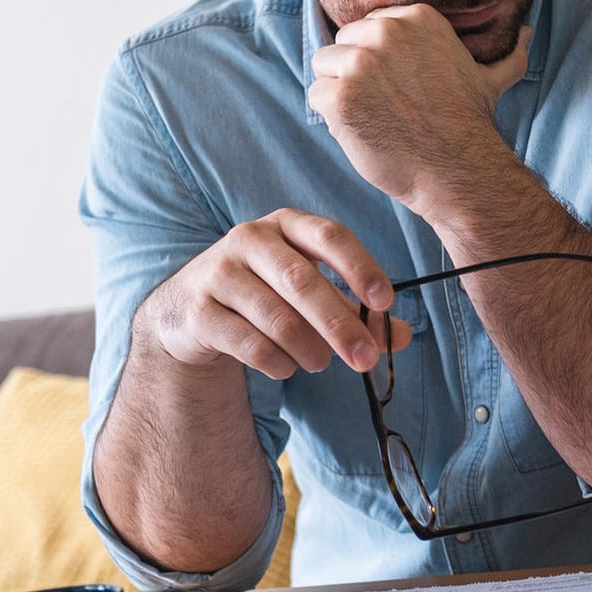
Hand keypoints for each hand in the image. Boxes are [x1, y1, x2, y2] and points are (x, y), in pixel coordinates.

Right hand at [138, 209, 412, 380]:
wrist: (188, 309)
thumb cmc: (266, 292)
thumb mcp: (311, 292)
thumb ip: (356, 311)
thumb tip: (403, 336)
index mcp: (287, 225)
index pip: (331, 236)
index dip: (361, 267)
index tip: (386, 302)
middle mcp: (250, 239)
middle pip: (303, 282)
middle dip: (340, 325)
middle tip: (366, 359)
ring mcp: (219, 272)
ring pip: (276, 317)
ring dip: (309, 349)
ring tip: (321, 363)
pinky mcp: (198, 310)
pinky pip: (248, 343)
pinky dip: (277, 361)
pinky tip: (286, 367)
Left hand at [308, 4, 532, 206]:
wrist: (458, 169)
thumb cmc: (469, 124)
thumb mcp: (491, 78)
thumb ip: (506, 53)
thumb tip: (528, 34)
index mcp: (416, 18)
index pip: (370, 27)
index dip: (381, 61)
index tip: (401, 87)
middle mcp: (385, 32)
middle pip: (343, 43)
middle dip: (357, 75)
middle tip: (388, 106)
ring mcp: (359, 63)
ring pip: (324, 68)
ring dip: (341, 94)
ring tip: (374, 117)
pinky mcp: (339, 96)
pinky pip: (316, 96)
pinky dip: (332, 117)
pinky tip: (362, 130)